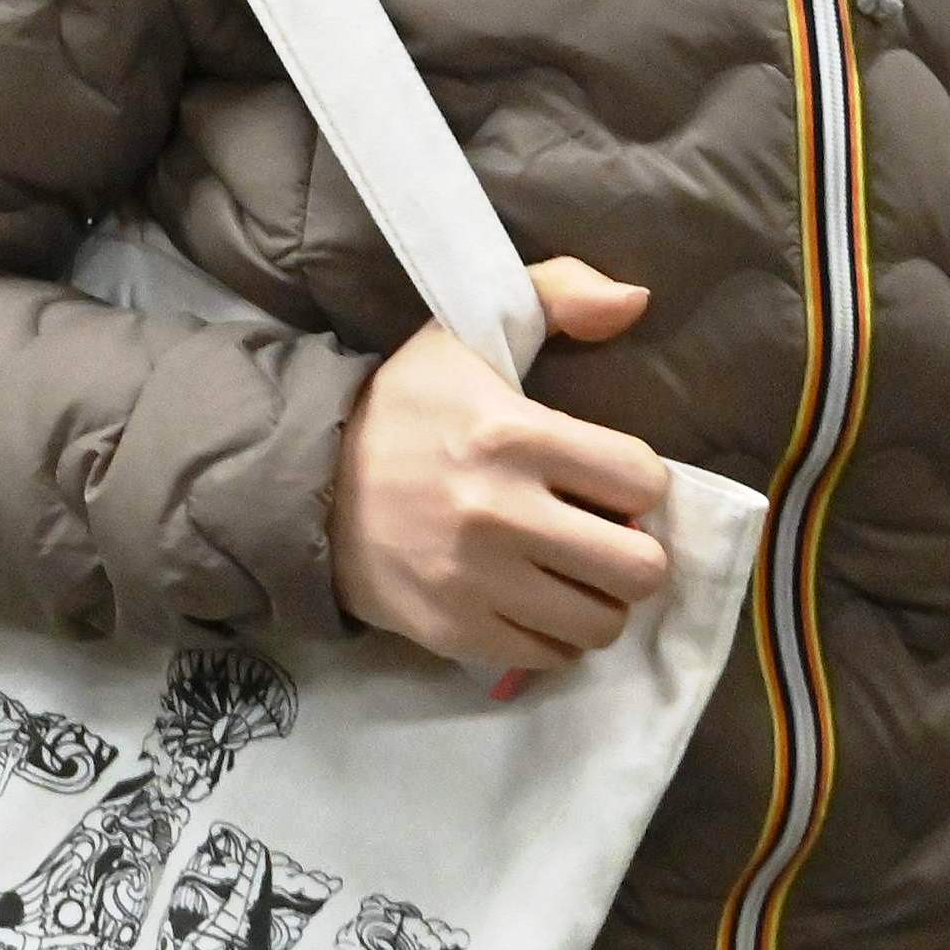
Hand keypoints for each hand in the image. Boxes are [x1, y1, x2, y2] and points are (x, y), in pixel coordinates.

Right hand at [329, 259, 672, 679]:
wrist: (308, 483)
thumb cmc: (406, 408)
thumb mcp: (467, 332)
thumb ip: (560, 293)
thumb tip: (638, 299)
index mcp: (513, 435)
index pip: (642, 479)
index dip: (638, 480)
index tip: (609, 478)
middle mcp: (499, 514)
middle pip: (638, 568)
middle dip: (634, 550)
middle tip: (605, 535)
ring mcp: (475, 582)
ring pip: (601, 622)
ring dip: (599, 598)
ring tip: (573, 573)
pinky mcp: (454, 631)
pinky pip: (552, 656)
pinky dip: (554, 633)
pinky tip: (533, 599)